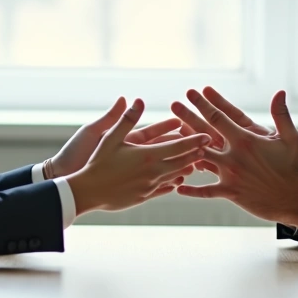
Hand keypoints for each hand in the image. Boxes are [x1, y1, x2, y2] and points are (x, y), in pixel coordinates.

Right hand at [67, 99, 210, 213]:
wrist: (88, 192)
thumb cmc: (98, 162)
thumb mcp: (111, 138)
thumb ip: (126, 119)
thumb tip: (137, 99)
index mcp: (148, 155)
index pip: (178, 146)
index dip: (195, 140)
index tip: (208, 135)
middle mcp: (153, 172)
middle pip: (182, 161)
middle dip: (196, 153)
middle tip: (210, 147)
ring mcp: (150, 186)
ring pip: (176, 176)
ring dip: (188, 168)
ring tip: (197, 162)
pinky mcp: (145, 197)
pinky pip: (165, 189)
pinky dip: (174, 182)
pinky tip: (178, 179)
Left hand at [174, 87, 297, 226]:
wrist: (296, 198)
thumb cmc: (294, 167)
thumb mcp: (290, 138)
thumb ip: (281, 114)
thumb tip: (279, 92)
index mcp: (246, 139)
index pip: (220, 117)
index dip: (205, 103)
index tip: (193, 92)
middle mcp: (234, 156)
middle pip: (204, 134)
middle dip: (187, 117)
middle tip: (173, 104)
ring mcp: (230, 174)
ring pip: (200, 160)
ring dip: (184, 149)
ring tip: (169, 139)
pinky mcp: (230, 192)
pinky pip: (206, 191)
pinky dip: (192, 190)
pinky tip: (178, 186)